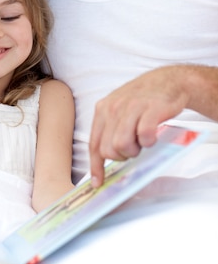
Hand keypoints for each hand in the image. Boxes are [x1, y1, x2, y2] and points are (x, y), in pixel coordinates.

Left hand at [89, 67, 188, 186]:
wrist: (168, 80)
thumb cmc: (144, 99)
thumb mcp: (120, 109)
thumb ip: (111, 130)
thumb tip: (105, 159)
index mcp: (103, 109)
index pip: (94, 144)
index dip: (96, 166)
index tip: (99, 182)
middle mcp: (113, 107)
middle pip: (108, 149)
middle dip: (121, 156)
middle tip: (134, 148)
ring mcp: (131, 108)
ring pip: (122, 145)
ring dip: (135, 150)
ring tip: (142, 141)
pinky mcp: (150, 109)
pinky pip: (143, 136)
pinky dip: (148, 141)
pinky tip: (152, 136)